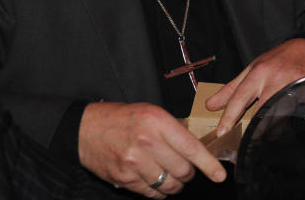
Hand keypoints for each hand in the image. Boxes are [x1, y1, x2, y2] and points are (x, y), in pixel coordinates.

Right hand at [79, 101, 225, 197]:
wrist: (85, 129)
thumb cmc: (122, 118)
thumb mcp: (151, 113)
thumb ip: (173, 129)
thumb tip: (197, 147)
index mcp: (157, 121)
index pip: (191, 147)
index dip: (208, 164)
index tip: (219, 175)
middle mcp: (147, 142)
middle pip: (183, 170)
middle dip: (190, 174)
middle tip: (186, 170)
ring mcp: (134, 162)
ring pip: (169, 184)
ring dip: (176, 185)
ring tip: (172, 177)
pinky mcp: (124, 178)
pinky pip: (151, 193)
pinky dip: (159, 191)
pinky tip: (157, 183)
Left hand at [206, 38, 304, 135]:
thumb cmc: (277, 60)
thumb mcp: (252, 69)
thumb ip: (231, 89)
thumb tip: (210, 106)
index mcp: (259, 72)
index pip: (240, 96)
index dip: (229, 116)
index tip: (221, 132)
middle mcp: (275, 79)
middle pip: (261, 109)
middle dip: (252, 128)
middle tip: (244, 143)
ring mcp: (294, 85)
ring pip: (280, 113)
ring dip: (272, 128)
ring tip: (266, 138)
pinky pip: (298, 112)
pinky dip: (291, 122)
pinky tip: (287, 129)